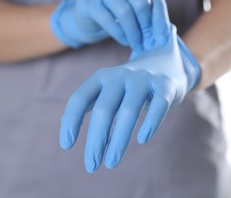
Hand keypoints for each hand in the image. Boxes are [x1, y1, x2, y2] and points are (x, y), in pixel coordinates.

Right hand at [50, 0, 170, 50]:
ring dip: (133, 32)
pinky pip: (107, 19)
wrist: (87, 13)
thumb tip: (165, 34)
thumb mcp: (134, 9)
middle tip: (147, 43)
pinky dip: (118, 33)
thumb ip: (149, 16)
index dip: (161, 20)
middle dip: (146, 27)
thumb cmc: (116, 12)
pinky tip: (124, 41)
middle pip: (141, 4)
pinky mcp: (90, 1)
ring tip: (136, 44)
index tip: (163, 39)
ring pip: (124, 12)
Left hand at [59, 25, 200, 171]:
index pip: (80, 98)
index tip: (67, 145)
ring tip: (111, 163)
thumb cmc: (130, 85)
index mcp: (102, 77)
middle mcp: (121, 75)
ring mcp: (144, 79)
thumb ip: (88, 102)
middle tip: (91, 165)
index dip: (71, 121)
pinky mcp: (165, 86)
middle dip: (96, 139)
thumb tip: (64, 123)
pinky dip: (150, 123)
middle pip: (104, 109)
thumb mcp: (107, 88)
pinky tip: (142, 140)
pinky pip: (159, 106)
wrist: (166, 65)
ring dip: (119, 140)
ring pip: (129, 111)